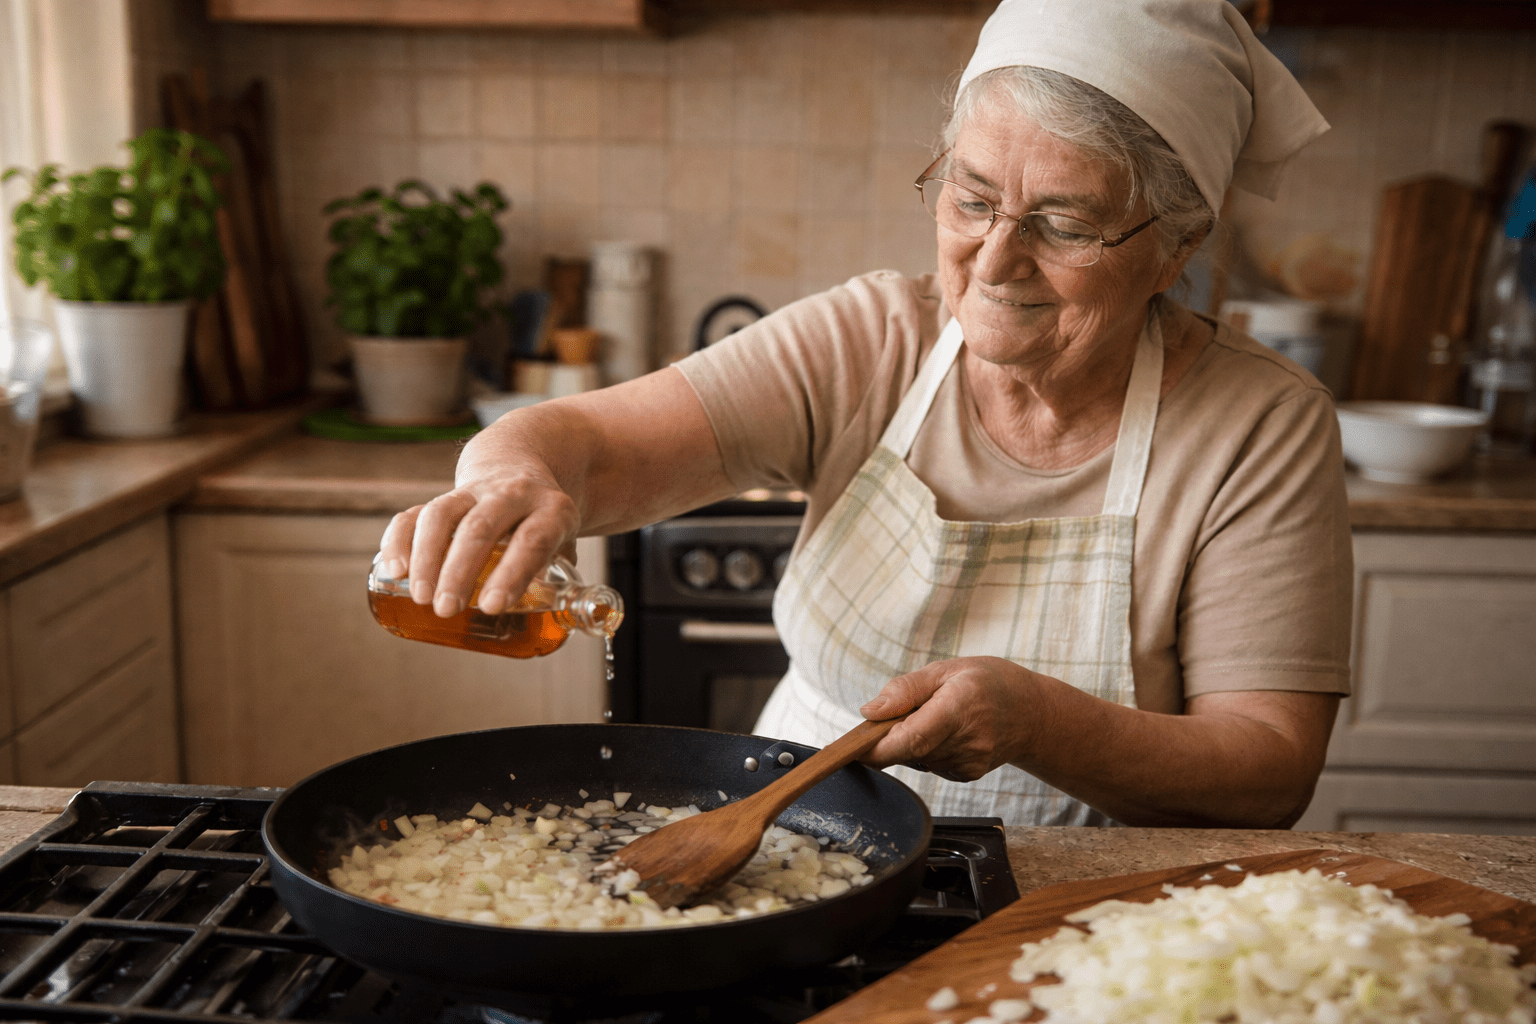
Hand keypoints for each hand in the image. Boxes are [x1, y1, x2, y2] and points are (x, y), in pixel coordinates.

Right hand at [377, 464, 579, 618]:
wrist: (523, 469)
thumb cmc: (545, 523)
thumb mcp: (564, 542)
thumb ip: (558, 578)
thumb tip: (541, 618)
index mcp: (551, 509)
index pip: (532, 539)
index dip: (512, 573)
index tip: (490, 607)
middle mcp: (513, 493)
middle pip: (480, 528)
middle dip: (459, 571)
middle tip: (446, 610)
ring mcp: (476, 490)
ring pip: (442, 515)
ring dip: (426, 558)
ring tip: (420, 597)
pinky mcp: (446, 495)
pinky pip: (417, 512)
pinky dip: (400, 539)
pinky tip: (395, 569)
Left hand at [857, 657, 1047, 781]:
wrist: (1033, 713)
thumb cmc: (989, 682)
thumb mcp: (947, 669)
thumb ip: (906, 689)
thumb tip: (869, 712)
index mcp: (959, 708)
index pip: (911, 739)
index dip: (878, 748)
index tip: (855, 747)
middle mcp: (967, 742)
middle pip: (908, 750)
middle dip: (891, 735)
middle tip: (904, 711)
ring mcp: (968, 764)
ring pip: (916, 758)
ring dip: (911, 741)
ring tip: (936, 716)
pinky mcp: (966, 776)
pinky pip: (929, 764)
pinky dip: (927, 749)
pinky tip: (948, 733)